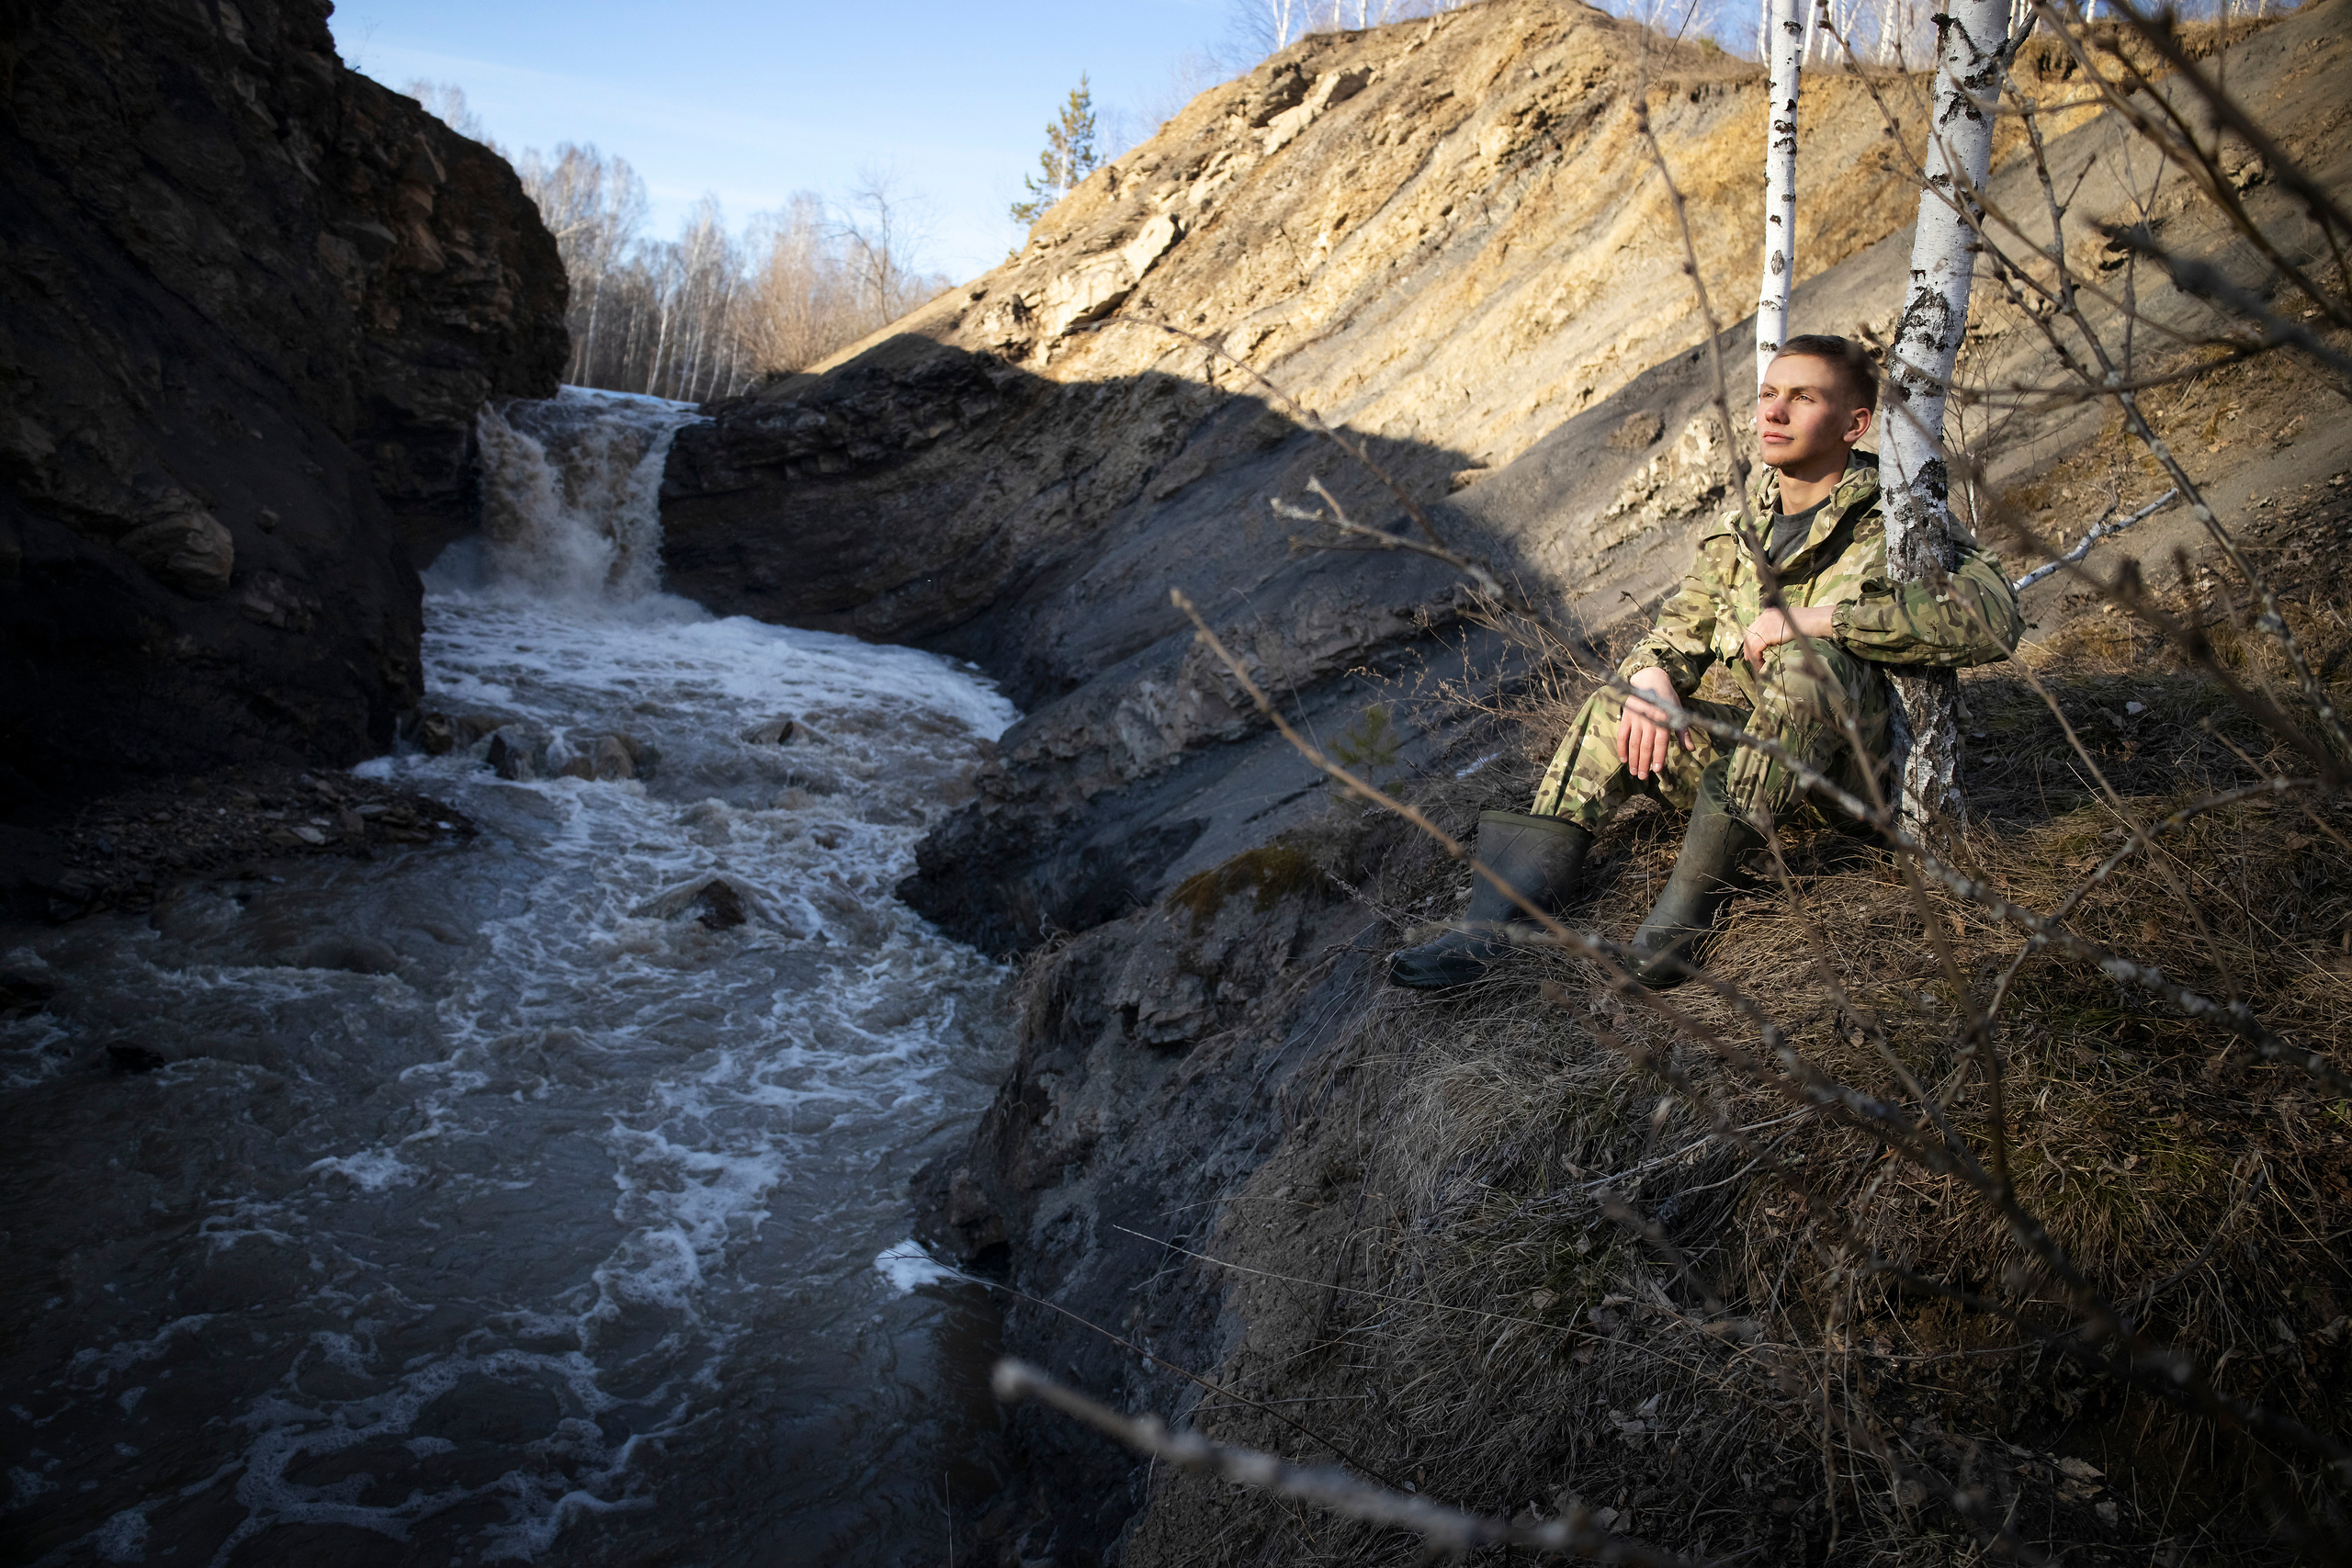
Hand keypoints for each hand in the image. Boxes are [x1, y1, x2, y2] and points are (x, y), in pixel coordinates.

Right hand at [1616, 666, 1692, 780]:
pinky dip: (1621, 747)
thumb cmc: (1666, 699)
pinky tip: (1623, 759)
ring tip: (1633, 772)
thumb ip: (1682, 732)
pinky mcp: (1626, 717)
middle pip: (1645, 746)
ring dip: (1633, 759)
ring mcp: (1636, 719)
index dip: (1658, 756)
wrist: (1650, 679)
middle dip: (1643, 763)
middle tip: (1642, 777)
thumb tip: (1691, 749)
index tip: (1657, 770)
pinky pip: (1622, 735)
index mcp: (1663, 720)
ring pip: (1633, 743)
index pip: (1660, 743)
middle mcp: (1649, 721)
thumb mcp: (1678, 712)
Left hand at [1739, 604, 1835, 667]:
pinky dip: (1757, 657)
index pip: (1753, 627)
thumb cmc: (1808, 623)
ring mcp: (1767, 624)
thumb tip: (1769, 639)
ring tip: (1757, 664)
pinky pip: (1757, 648)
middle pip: (1749, 635)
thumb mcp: (1787, 622)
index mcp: (1769, 612)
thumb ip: (1776, 627)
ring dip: (1753, 656)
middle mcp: (1765, 616)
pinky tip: (1761, 663)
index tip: (1750, 650)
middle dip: (1748, 648)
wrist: (1818, 620)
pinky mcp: (1770, 633)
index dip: (1750, 640)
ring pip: (1752, 643)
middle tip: (1750, 659)